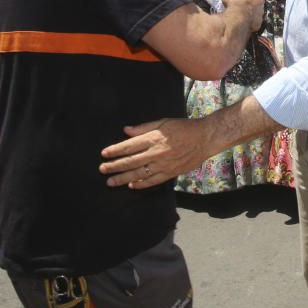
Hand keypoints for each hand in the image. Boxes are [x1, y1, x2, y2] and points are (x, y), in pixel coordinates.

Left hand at [99, 116, 216, 188]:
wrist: (205, 138)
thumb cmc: (184, 128)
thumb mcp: (163, 122)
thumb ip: (143, 128)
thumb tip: (126, 131)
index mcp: (153, 138)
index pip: (128, 146)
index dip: (114, 151)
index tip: (104, 154)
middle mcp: (156, 153)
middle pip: (130, 162)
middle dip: (114, 166)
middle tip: (102, 170)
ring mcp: (163, 165)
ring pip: (138, 174)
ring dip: (122, 178)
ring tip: (111, 182)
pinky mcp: (171, 173)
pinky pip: (152, 181)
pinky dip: (141, 184)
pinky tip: (131, 185)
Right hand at [220, 0, 263, 30]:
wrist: (237, 14)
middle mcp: (260, 3)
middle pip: (254, 3)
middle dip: (247, 5)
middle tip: (238, 7)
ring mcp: (260, 14)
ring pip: (255, 13)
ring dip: (249, 14)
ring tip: (239, 16)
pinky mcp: (258, 23)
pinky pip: (254, 23)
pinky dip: (249, 23)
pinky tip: (242, 23)